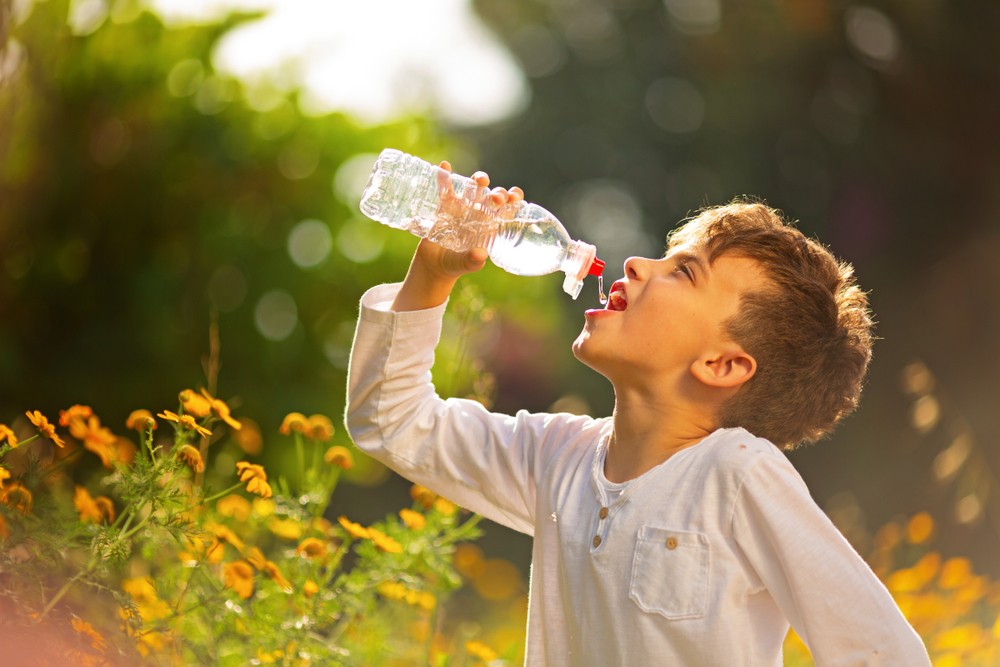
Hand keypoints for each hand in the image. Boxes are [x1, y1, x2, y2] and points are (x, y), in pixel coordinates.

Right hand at [422, 160, 524, 276]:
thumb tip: (480, 255)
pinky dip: (444, 177)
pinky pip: (445, 189)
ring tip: (481, 180)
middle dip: (498, 194)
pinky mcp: (444, 206)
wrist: (433, 263)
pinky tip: (445, 166)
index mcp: (489, 225)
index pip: (507, 209)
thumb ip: (472, 261)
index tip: (515, 197)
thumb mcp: (464, 265)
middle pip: (492, 197)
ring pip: (473, 188)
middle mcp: (478, 213)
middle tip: (497, 198)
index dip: (513, 200)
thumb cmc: (454, 264)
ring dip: (479, 180)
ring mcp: (462, 207)